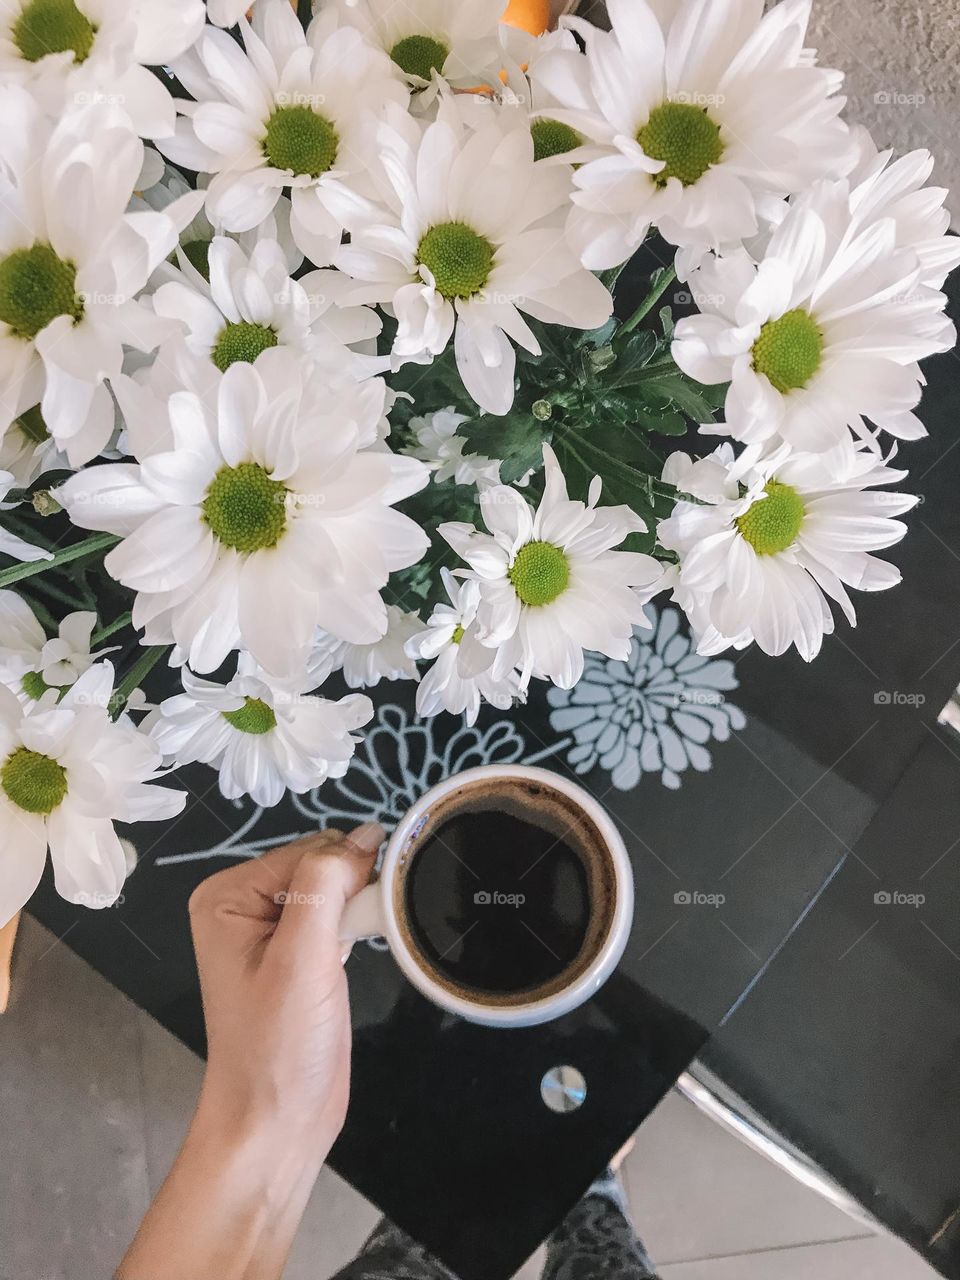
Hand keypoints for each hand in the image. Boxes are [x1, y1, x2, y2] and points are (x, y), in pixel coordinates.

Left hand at [190, 822, 381, 1151]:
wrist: (277, 1124)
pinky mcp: (299, 954)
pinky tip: (351, 957)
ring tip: (348, 955)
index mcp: (228, 894)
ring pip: (336, 886)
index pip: (307, 848)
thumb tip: (366, 833)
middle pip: (322, 863)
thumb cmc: (279, 1045)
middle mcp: (244, 904)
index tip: (359, 915)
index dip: (343, 873)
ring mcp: (271, 930)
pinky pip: (339, 914)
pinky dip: (357, 926)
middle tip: (354, 938)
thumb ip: (326, 884)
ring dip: (357, 909)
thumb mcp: (300, 957)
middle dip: (351, 891)